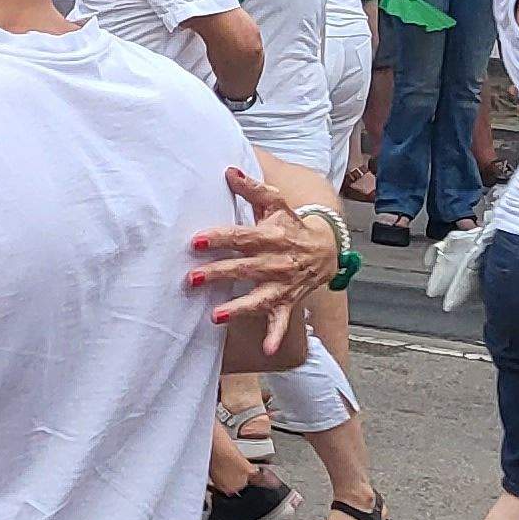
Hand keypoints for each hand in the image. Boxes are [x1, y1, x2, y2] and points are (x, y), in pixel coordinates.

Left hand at [186, 170, 338, 326]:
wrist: (327, 248)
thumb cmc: (291, 224)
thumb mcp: (275, 203)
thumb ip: (251, 188)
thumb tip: (229, 170)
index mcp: (270, 236)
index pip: (241, 237)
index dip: (219, 238)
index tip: (195, 242)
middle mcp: (276, 262)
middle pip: (244, 268)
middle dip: (218, 274)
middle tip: (191, 279)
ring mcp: (282, 284)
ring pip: (259, 298)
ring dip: (239, 308)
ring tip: (217, 316)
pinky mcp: (287, 301)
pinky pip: (282, 320)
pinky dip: (276, 334)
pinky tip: (267, 349)